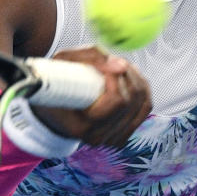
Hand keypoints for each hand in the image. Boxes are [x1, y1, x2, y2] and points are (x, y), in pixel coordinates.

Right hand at [30, 46, 150, 146]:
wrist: (52, 108)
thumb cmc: (56, 82)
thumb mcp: (63, 61)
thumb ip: (91, 57)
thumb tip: (122, 66)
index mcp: (81, 126)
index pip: (118, 102)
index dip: (116, 78)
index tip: (105, 65)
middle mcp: (97, 137)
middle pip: (132, 101)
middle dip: (127, 75)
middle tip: (113, 63)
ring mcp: (111, 138)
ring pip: (142, 104)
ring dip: (135, 80)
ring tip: (118, 70)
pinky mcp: (123, 133)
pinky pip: (145, 108)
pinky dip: (141, 90)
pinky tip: (127, 80)